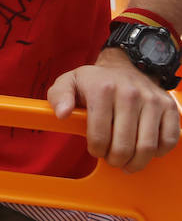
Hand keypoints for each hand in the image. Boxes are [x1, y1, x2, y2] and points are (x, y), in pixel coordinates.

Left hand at [47, 50, 180, 170]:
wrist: (123, 66)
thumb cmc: (95, 81)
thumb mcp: (69, 82)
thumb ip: (59, 96)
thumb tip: (62, 114)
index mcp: (102, 88)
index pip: (99, 134)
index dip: (96, 149)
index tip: (95, 150)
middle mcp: (129, 93)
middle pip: (125, 144)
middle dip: (115, 160)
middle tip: (111, 159)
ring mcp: (152, 100)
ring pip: (147, 146)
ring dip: (136, 162)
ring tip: (127, 162)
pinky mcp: (168, 106)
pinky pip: (168, 140)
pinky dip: (158, 152)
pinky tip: (145, 150)